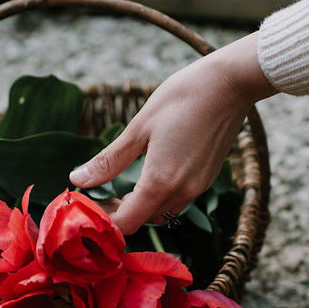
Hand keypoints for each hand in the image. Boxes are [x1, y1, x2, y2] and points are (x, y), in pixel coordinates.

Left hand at [69, 32, 275, 234]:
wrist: (230, 84)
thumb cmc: (182, 98)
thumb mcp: (139, 127)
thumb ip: (109, 160)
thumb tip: (78, 179)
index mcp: (160, 182)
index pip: (127, 223)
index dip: (105, 220)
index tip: (89, 204)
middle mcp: (182, 193)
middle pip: (144, 220)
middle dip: (120, 212)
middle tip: (100, 193)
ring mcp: (198, 187)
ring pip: (161, 212)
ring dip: (140, 206)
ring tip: (121, 186)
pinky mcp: (207, 179)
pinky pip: (178, 200)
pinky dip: (159, 197)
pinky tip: (149, 174)